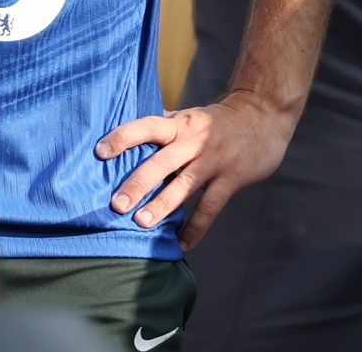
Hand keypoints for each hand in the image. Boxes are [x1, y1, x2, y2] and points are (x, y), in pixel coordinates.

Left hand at [96, 90, 297, 250]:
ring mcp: (213, 160)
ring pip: (184, 186)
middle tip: (116, 204)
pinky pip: (210, 207)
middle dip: (138, 183)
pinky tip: (182, 245)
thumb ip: (162, 128)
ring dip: (162, 206)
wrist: (262, 117)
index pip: (147, 126)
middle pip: (161, 162)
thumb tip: (123, 135)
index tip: (100, 152)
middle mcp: (194, 140)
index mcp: (179, 124)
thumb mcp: (188, 117)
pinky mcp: (231, 178)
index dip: (123, 137)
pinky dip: (196, 228)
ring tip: (141, 223)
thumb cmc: (215, 121)